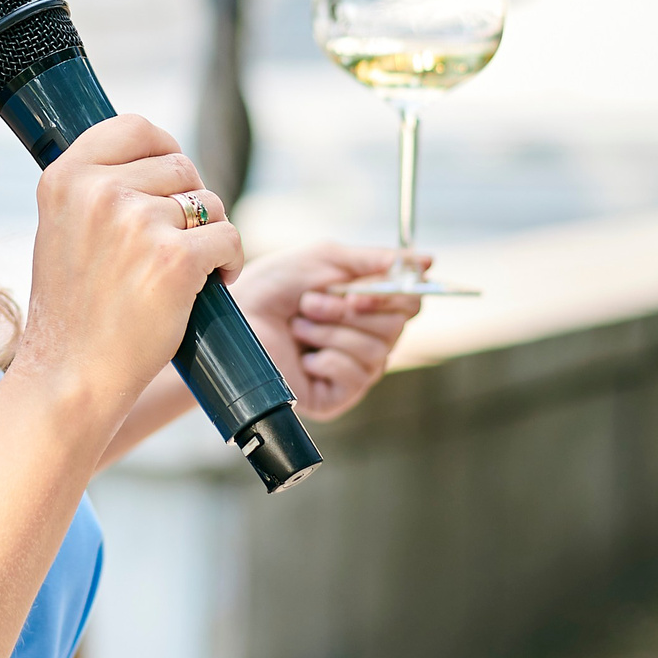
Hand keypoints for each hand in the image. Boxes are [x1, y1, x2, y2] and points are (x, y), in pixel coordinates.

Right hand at [16, 115, 244, 419]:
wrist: (70, 376)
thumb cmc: (72, 310)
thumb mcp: (62, 230)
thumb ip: (97, 189)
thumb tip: (160, 157)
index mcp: (65, 177)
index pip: (136, 127)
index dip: (164, 149)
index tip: (170, 180)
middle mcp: (99, 191)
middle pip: (180, 166)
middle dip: (189, 202)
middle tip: (176, 243)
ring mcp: (137, 223)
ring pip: (209, 202)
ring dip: (211, 234)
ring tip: (190, 269)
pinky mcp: (174, 260)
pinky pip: (229, 236)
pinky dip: (231, 261)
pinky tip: (214, 283)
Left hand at [228, 244, 423, 421]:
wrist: (231, 319)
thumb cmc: (271, 287)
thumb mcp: (324, 260)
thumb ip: (374, 260)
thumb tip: (426, 261)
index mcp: (366, 306)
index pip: (409, 302)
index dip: (392, 294)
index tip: (360, 288)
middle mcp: (364, 338)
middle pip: (397, 327)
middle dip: (350, 311)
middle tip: (310, 303)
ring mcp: (351, 370)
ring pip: (377, 351)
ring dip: (332, 332)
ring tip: (298, 326)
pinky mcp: (335, 397)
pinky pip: (357, 377)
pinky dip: (329, 360)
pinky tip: (303, 357)